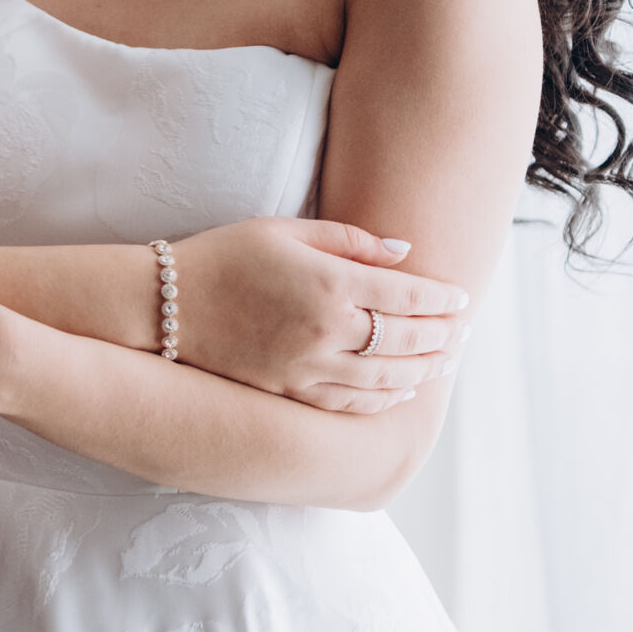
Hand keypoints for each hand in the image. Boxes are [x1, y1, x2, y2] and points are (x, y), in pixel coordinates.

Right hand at [171, 218, 468, 412]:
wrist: (166, 307)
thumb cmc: (225, 256)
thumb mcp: (284, 230)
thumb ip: (349, 240)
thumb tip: (404, 252)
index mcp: (329, 283)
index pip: (407, 295)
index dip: (441, 298)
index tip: (461, 297)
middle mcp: (327, 329)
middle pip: (406, 339)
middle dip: (444, 336)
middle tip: (466, 332)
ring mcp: (309, 366)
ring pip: (387, 377)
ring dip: (425, 370)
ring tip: (447, 362)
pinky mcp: (291, 390)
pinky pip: (352, 401)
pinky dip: (385, 397)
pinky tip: (403, 390)